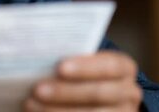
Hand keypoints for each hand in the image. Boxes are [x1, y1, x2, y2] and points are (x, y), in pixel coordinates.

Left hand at [23, 51, 142, 110]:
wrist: (93, 96)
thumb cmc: (79, 72)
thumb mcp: (79, 62)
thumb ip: (65, 57)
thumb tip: (33, 51)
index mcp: (123, 68)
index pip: (109, 66)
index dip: (85, 67)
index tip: (59, 67)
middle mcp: (128, 92)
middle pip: (98, 94)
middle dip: (65, 92)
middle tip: (36, 89)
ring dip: (56, 110)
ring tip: (30, 104)